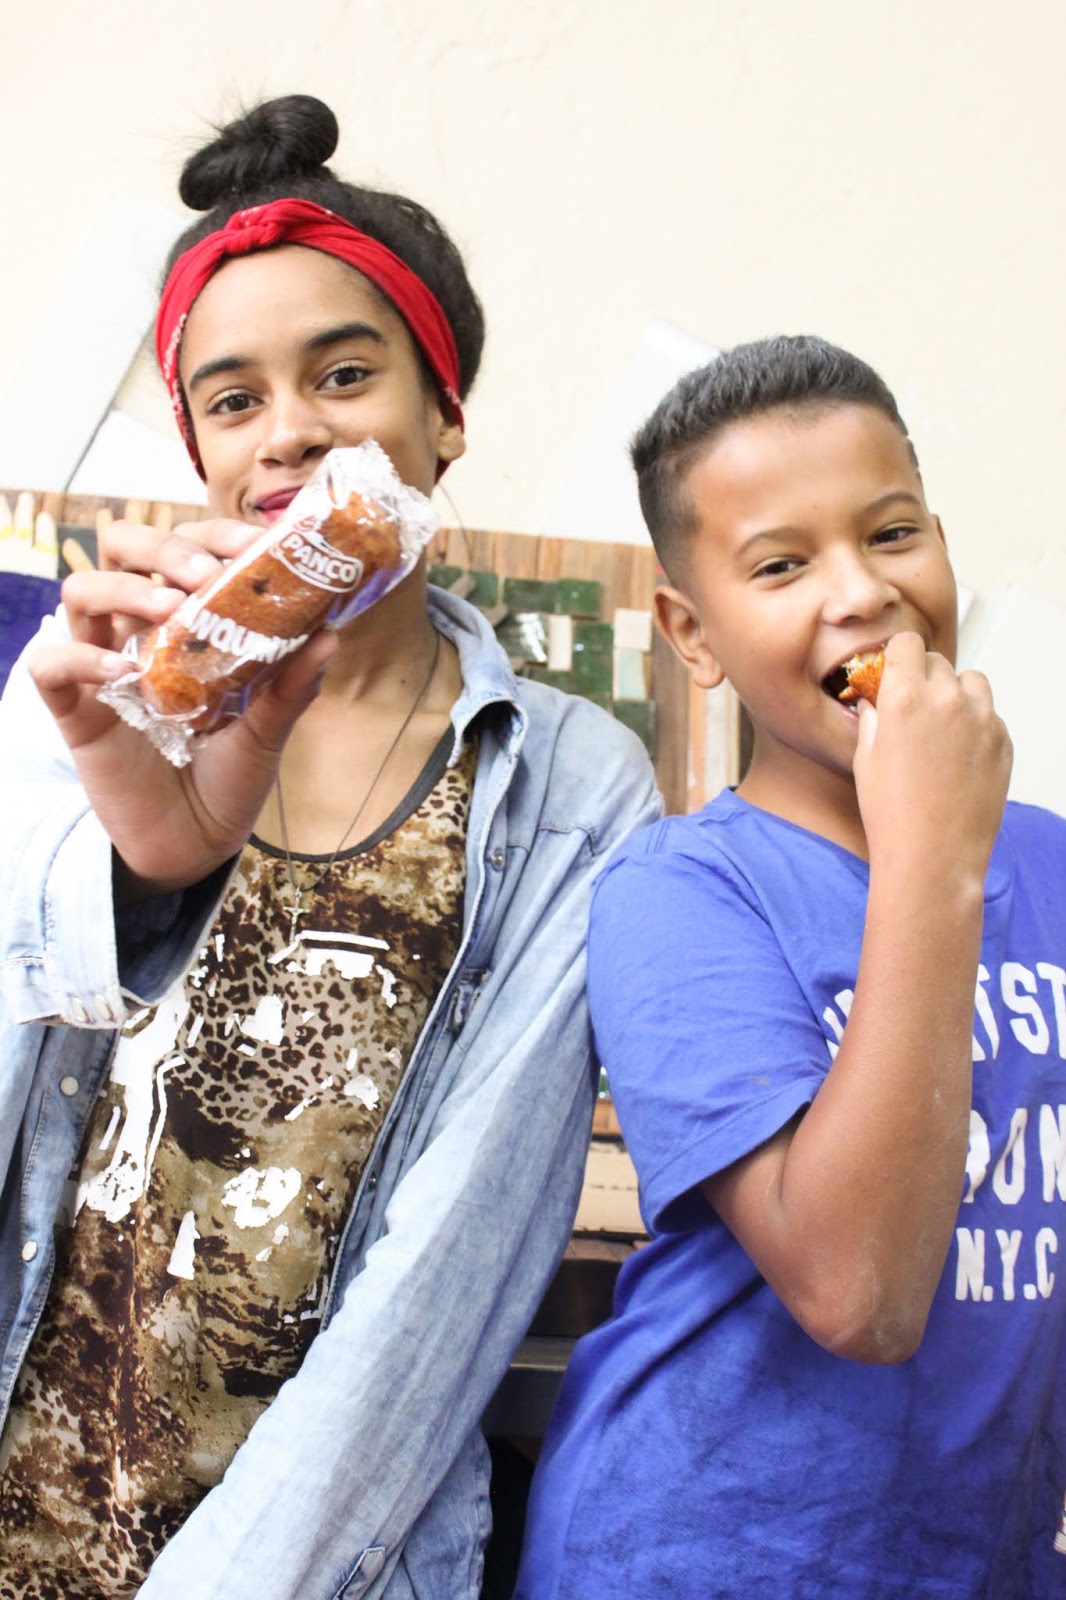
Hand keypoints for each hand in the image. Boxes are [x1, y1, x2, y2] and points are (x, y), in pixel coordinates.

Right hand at [28, 517, 335, 896]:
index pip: (186, 548)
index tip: (253, 545)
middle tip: (201, 574)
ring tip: (165, 610)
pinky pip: (51, 667)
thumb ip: (293, 684)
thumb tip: (330, 634)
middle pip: (121, 550)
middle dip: (160, 546)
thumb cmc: (230, 779)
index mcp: (188, 622)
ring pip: (79, 592)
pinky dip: (80, 659)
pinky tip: (123, 673)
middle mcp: (141, 633)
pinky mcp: (77, 713)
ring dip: (120, 588)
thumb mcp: (269, 729)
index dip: (213, 533)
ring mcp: (103, 669)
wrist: (199, 845)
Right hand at [852, 631, 1011, 883]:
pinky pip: (990, 715)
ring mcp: (981, 720)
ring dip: (956, 694)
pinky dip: (975, 723)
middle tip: (914, 706)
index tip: (897, 666)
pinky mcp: (1003, 741)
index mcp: (904, 698)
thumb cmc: (893, 815)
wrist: (933, 856)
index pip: (907, 644)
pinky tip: (958, 755)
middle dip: (924, 677)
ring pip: (972, 683)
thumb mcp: (865, 759)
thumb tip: (878, 703)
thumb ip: (873, 718)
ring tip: (941, 726)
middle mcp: (946, 701)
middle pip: (938, 662)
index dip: (899, 655)